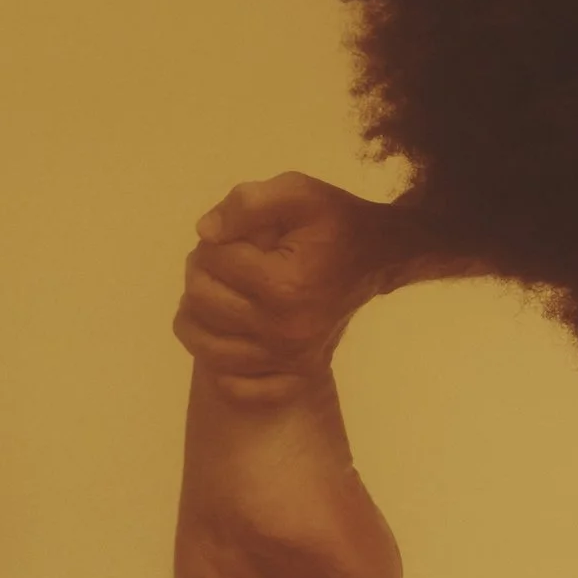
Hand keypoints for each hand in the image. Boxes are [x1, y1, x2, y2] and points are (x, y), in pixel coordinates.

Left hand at [176, 171, 400, 404]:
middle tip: (222, 263)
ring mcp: (289, 358)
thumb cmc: (336, 222)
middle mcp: (284, 330)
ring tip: (220, 295)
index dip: (214, 240)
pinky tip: (230, 336)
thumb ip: (247, 203)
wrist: (379, 257)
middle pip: (202, 301)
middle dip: (202, 273)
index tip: (234, 237)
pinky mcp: (295, 374)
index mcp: (283, 285)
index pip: (213, 259)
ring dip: (199, 315)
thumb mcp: (298, 192)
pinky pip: (235, 385)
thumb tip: (205, 233)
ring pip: (205, 345)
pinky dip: (221, 365)